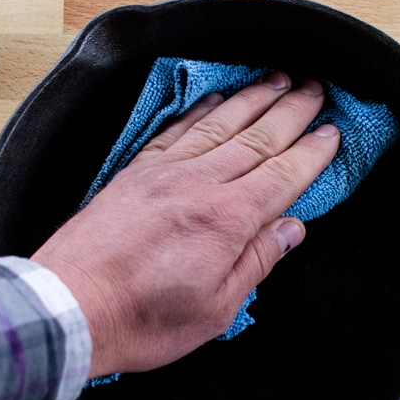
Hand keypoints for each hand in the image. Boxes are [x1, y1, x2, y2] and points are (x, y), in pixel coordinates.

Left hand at [31, 72, 339, 378]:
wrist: (69, 310)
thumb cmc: (141, 318)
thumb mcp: (216, 309)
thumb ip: (256, 262)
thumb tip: (289, 230)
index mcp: (226, 221)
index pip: (282, 175)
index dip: (311, 153)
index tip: (331, 134)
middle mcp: (198, 186)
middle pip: (257, 138)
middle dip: (292, 111)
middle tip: (316, 91)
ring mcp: (164, 174)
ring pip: (220, 124)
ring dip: (253, 99)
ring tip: (278, 80)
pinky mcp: (135, 174)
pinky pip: (175, 130)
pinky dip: (200, 111)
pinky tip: (216, 100)